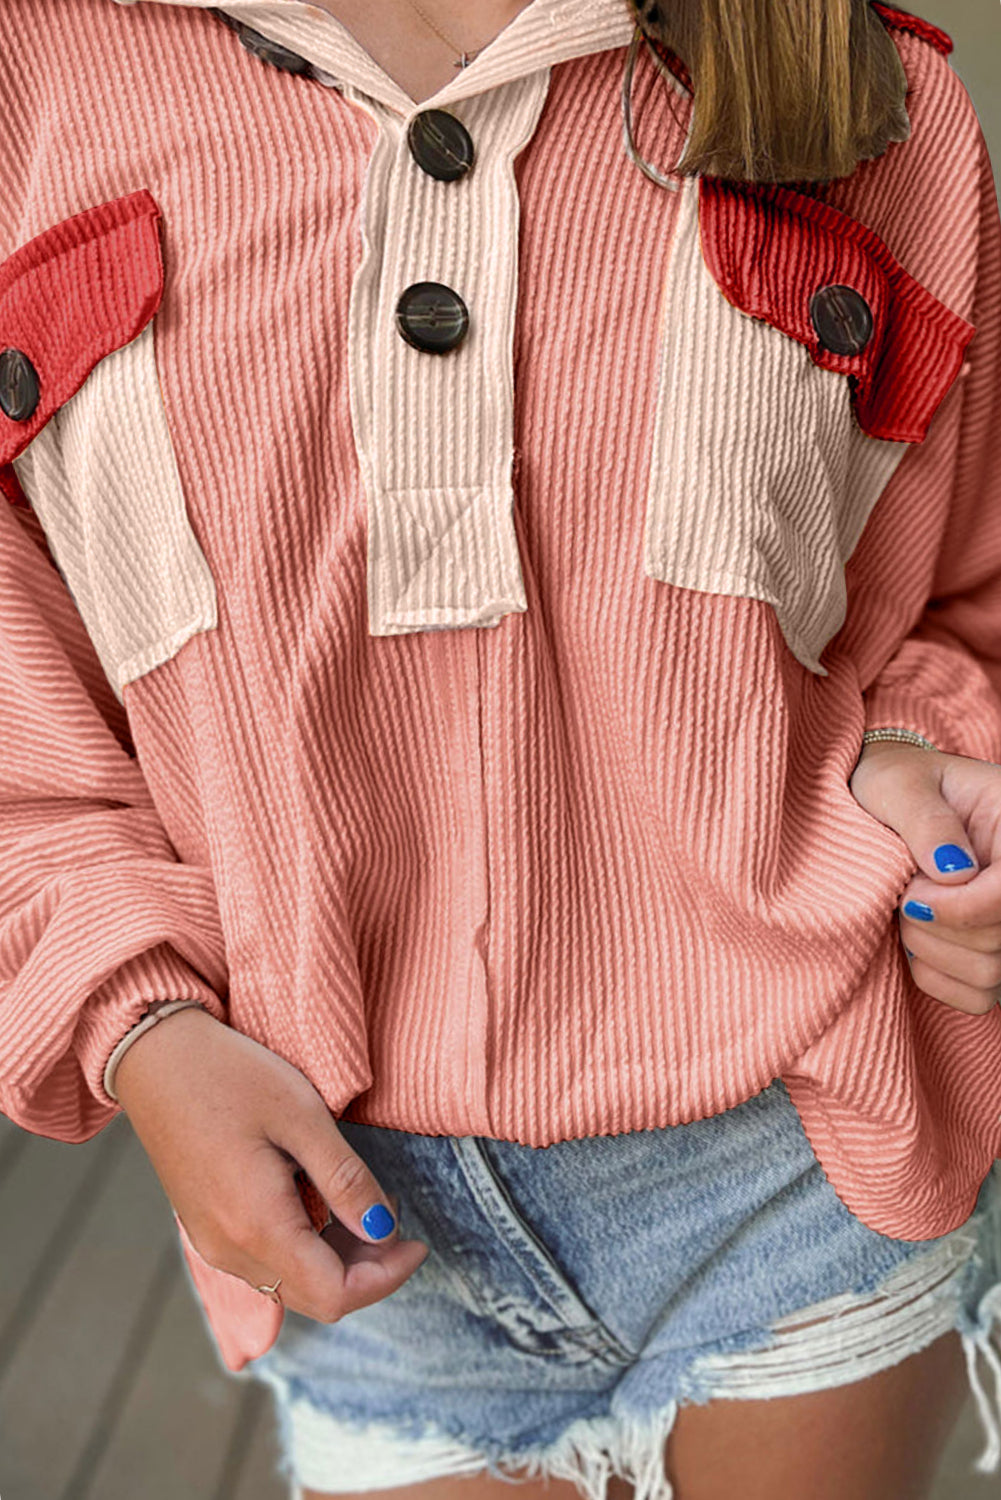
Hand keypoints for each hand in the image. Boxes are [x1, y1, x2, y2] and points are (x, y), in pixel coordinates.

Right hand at [114, 1005, 429, 1320]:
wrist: (155, 1057)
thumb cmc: (229, 1074)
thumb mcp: (301, 1115)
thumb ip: (345, 1179)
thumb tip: (384, 1229)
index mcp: (257, 1226)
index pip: (336, 1296)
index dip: (386, 1278)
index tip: (418, 1244)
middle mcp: (230, 1249)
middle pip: (315, 1297)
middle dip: (366, 1269)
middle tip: (393, 1213)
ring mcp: (212, 1241)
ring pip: (290, 1282)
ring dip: (336, 1258)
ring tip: (360, 1199)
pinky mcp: (205, 1226)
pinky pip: (265, 1260)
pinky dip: (305, 1246)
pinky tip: (320, 1199)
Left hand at [849, 740, 1000, 1014]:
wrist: (885, 802)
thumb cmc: (893, 785)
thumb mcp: (900, 785)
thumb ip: (928, 821)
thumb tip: (953, 871)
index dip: (961, 907)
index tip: (911, 894)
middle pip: (997, 940)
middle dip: (935, 924)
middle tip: (903, 891)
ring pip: (991, 974)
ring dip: (930, 949)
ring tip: (908, 908)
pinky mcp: (996, 955)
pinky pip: (978, 996)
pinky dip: (935, 975)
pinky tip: (916, 938)